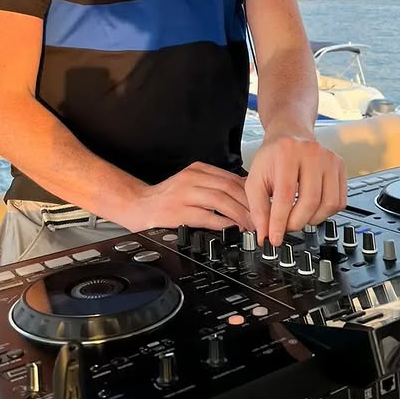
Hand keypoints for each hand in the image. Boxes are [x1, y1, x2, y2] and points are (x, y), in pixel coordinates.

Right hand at [122, 161, 253, 232]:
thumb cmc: (166, 197)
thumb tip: (241, 196)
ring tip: (250, 225)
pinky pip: (207, 216)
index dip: (249, 192)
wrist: (139, 204)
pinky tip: (232, 229)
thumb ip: (212, 185)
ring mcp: (185, 194)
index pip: (231, 177)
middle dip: (249, 204)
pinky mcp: (179, 212)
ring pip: (221, 200)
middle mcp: (192, 178)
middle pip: (229, 188)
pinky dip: (223, 222)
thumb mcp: (190, 183)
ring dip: (240, 214)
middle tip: (260, 217)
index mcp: (197, 170)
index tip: (260, 203)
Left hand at [245, 132, 345, 246]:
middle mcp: (311, 153)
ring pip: (327, 204)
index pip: (285, 195)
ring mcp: (329, 159)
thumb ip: (258, 208)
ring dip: (312, 219)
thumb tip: (265, 234)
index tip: (274, 238)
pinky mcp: (340, 167)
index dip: (280, 221)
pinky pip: (339, 201)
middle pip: (309, 201)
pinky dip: (325, 213)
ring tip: (298, 217)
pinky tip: (312, 209)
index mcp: (287, 152)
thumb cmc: (273, 157)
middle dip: (296, 222)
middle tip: (285, 228)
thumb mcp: (255, 179)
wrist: (290, 135)